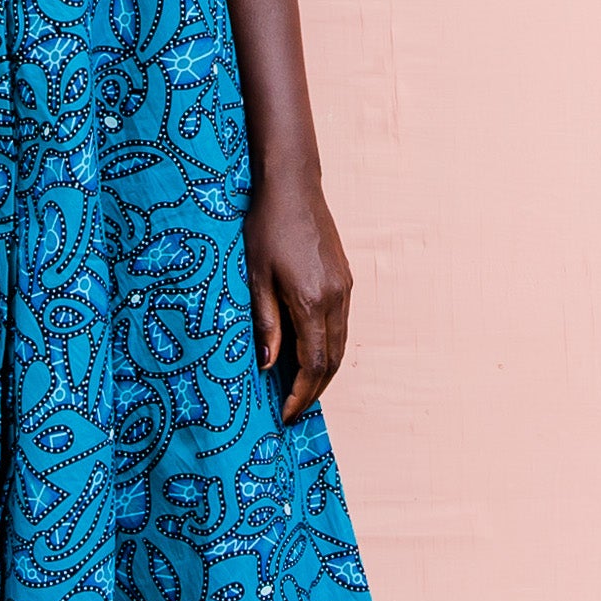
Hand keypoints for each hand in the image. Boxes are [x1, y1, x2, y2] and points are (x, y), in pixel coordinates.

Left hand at [244, 163, 352, 425]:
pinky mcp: (345, 280)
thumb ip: (266, 323)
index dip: (301, 393)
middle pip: (332, 360)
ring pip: (340, 345)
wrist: (293, 186)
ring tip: (301, 389)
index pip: (313, 363)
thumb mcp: (256, 276)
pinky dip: (328, 348)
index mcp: (311, 301)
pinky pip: (341, 326)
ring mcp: (344, 289)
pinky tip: (309, 354)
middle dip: (314, 390)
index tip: (287, 414)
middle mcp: (336, 299)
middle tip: (293, 410)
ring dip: (323, 372)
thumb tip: (269, 366)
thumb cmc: (266, 226)